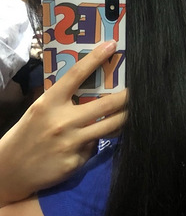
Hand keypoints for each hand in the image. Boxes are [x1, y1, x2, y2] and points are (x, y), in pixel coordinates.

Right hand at [0, 40, 126, 205]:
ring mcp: (70, 142)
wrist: (10, 169)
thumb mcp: (41, 111)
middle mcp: (61, 121)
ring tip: (136, 111)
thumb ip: (64, 102)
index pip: (75, 76)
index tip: (111, 45)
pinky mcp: (76, 160)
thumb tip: (95, 93)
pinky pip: (96, 147)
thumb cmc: (29, 134)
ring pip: (110, 126)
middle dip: (128, 96)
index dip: (94, 58)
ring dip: (126, 118)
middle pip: (106, 103)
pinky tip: (99, 140)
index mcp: (49, 102)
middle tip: (142, 88)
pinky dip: (100, 142)